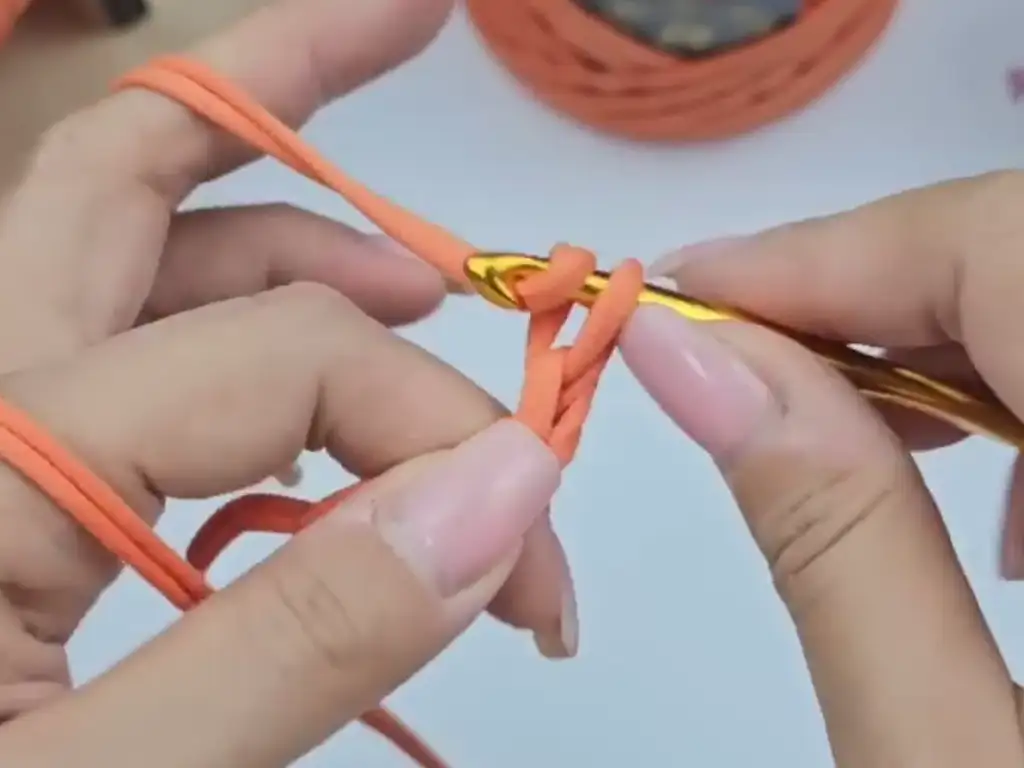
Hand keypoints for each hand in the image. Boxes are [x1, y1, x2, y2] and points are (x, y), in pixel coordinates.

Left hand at [0, 0, 570, 762]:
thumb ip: (301, 644)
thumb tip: (500, 494)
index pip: (286, 354)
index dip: (437, 430)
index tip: (534, 565)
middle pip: (132, 167)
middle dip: (289, 75)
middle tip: (415, 20)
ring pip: (143, 253)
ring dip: (295, 236)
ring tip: (416, 283)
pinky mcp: (20, 490)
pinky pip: (145, 354)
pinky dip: (256, 340)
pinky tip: (330, 384)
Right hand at [619, 171, 1023, 765]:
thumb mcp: (953, 763)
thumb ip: (830, 535)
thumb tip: (693, 366)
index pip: (1011, 248)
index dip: (829, 253)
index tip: (685, 297)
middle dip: (872, 289)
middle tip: (729, 362)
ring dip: (952, 334)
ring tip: (846, 432)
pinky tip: (1001, 505)